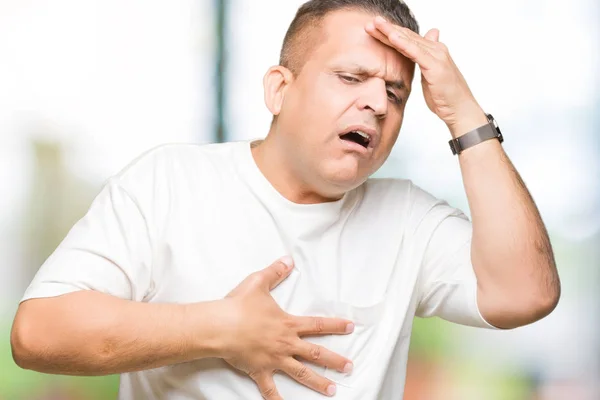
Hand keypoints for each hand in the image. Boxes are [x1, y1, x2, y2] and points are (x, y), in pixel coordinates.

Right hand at [221, 256, 354, 398]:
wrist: (220, 326)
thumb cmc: (239, 305)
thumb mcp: (259, 283)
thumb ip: (275, 272)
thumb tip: (288, 260)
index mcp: (288, 324)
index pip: (318, 324)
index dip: (336, 325)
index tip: (350, 327)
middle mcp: (285, 343)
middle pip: (316, 354)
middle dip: (335, 361)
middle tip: (349, 367)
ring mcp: (274, 359)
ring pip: (301, 373)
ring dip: (318, 382)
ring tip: (333, 390)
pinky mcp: (259, 371)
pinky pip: (270, 389)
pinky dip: (277, 399)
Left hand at [365, 16, 487, 136]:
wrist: (460, 109)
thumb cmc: (445, 96)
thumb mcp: (431, 75)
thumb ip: (425, 59)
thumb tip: (428, 40)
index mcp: (433, 51)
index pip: (408, 39)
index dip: (391, 33)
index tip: (374, 29)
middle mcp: (436, 49)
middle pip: (406, 36)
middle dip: (387, 29)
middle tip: (370, 22)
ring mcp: (436, 56)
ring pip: (409, 41)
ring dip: (390, 32)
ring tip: (375, 24)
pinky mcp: (435, 65)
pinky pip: (416, 52)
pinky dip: (403, 43)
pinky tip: (391, 37)